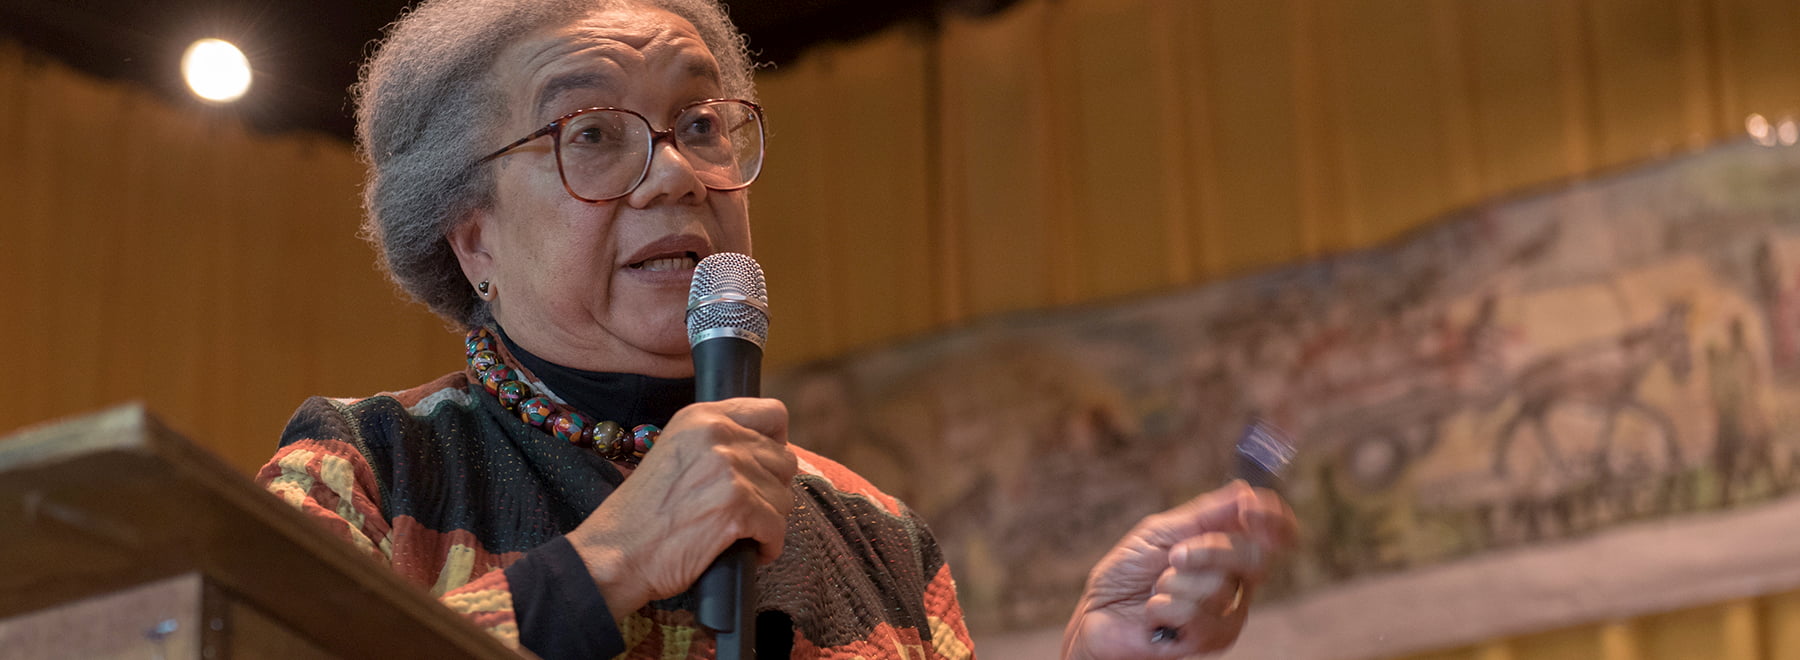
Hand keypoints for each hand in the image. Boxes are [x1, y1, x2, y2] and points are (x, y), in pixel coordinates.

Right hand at [565, 397, 797, 620]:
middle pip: (783, 460)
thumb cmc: (644, 513)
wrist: (616, 553)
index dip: (776, 443)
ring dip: (768, 521)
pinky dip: (768, 546)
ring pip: (784, 496)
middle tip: (745, 511)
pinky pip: (777, 528)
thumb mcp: (676, 452)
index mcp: (702, 416)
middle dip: (770, 490)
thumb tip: (769, 452)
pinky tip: (746, 550)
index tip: (764, 467)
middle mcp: (718, 434)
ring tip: (740, 533)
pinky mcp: (737, 507)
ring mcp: (729, 470)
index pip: (772, 413)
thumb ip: (717, 443)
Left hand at [1062, 481, 1297, 659]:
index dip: (1273, 518)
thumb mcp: (1161, 532)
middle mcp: (1238, 582)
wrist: (1098, 613)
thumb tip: (1245, 490)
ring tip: (1157, 590)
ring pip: (1220, 588)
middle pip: (1255, 557)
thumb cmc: (1128, 573)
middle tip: (1175, 555)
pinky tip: (1153, 615)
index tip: (1250, 507)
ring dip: (1174, 584)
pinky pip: (1197, 616)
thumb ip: (1205, 514)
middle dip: (1210, 549)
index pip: (1276, 534)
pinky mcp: (1211, 641)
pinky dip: (1163, 608)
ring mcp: (1228, 614)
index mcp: (1229, 549)